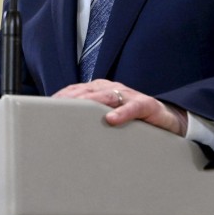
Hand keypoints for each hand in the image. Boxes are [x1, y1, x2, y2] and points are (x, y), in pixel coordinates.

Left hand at [54, 79, 187, 135]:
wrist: (167, 118)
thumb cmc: (133, 117)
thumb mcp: (108, 114)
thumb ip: (90, 116)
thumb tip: (65, 126)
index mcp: (101, 89)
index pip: (76, 90)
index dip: (62, 97)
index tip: (47, 106)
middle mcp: (113, 88)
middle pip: (87, 92)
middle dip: (70, 99)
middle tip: (55, 109)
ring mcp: (130, 95)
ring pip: (107, 96)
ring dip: (90, 103)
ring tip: (76, 111)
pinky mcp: (146, 105)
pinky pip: (133, 108)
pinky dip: (122, 113)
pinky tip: (112, 119)